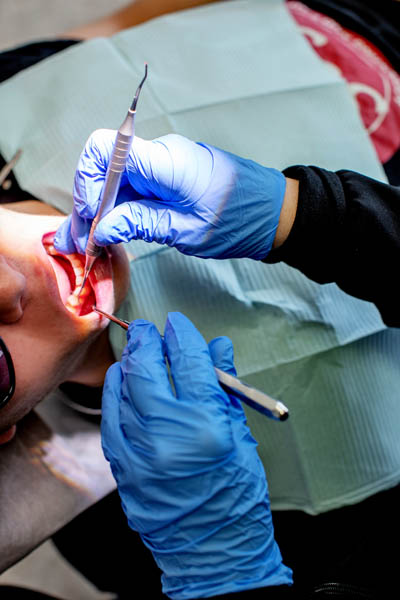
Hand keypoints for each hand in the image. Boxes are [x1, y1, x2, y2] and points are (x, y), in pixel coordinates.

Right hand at [54, 130, 285, 259]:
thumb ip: (141, 223)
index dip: (87, 182)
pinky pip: (134, 185)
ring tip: (94, 242)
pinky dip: (120, 207)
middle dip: (88, 200)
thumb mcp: (186, 230)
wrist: (273, 212)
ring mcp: (164, 163)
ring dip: (102, 208)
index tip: (90, 217)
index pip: (104, 150)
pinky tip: (115, 231)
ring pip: (116, 178)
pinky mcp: (168, 175)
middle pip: (105, 165)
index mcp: (165, 161)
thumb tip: (102, 228)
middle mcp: (161, 154)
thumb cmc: (238, 220)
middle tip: (84, 239)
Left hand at [101, 312, 291, 598]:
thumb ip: (225, 388)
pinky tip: (123, 381)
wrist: (210, 548)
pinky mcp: (121, 465)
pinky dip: (116, 392)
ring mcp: (138, 452)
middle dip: (148, 341)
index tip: (179, 325)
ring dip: (130, 364)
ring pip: (123, 389)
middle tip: (151, 329)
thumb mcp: (240, 437)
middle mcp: (167, 436)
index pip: (189, 364)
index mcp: (206, 427)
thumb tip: (218, 349)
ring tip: (138, 352)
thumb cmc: (235, 496)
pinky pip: (111, 416)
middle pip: (147, 370)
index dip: (183, 337)